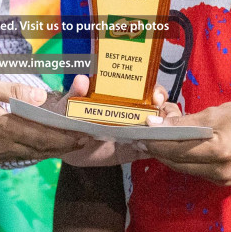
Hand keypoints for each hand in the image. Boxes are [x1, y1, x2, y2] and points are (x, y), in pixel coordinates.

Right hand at [0, 78, 89, 164]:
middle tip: (83, 140)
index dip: (65, 137)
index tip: (83, 134)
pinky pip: (16, 157)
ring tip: (67, 144)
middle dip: (63, 146)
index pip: (42, 136)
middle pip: (40, 150)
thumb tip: (40, 97)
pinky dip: (33, 153)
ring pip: (29, 156)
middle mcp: (0, 147)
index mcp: (2, 129)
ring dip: (50, 151)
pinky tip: (39, 147)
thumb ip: (13, 92)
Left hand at [58, 76, 182, 168]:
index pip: (146, 89)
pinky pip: (152, 148)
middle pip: (161, 107)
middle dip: (167, 111)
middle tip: (161, 118)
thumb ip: (74, 95)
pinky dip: (158, 148)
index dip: (156, 91)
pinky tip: (151, 148)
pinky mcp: (133, 151)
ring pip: (162, 127)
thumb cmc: (67, 118)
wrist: (63, 145)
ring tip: (157, 135)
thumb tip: (82, 80)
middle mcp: (133, 112)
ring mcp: (135, 132)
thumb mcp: (68, 105)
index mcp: (120, 96)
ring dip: (166, 130)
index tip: (155, 97)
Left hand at [139, 99, 230, 185]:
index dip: (155, 142)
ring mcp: (222, 178)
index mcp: (220, 151)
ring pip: (183, 167)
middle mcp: (220, 170)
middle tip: (141, 136)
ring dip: (167, 153)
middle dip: (157, 149)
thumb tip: (156, 125)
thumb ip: (183, 122)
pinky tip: (173, 145)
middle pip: (177, 162)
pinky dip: (181, 157)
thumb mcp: (213, 113)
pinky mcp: (222, 180)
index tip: (140, 133)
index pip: (177, 150)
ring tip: (154, 138)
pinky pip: (193, 169)